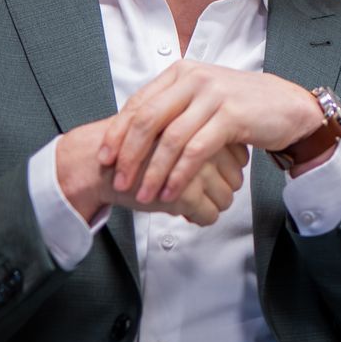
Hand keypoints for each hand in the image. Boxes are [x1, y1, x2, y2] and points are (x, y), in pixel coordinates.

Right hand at [57, 120, 247, 224]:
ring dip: (211, 204)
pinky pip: (210, 214)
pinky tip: (184, 211)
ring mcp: (196, 167)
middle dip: (221, 188)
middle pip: (236, 178)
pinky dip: (200, 218)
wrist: (98, 163)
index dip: (226, 168)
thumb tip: (242, 157)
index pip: (239, 155)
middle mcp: (203, 143)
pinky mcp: (185, 192)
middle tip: (198, 189)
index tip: (209, 172)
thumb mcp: (171, 128)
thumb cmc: (134, 146)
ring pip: (226, 198)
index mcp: (202, 123)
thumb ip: (205, 136)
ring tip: (189, 199)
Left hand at [96, 61, 323, 205]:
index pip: (138, 104)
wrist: (290, 108)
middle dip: (129, 155)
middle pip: (147, 120)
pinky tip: (172, 192)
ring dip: (153, 171)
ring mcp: (213, 95)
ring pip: (170, 138)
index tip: (105, 159)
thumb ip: (172, 110)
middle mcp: (194, 78)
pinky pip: (196, 149)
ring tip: (144, 195)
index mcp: (181, 73)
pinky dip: (180, 174)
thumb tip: (133, 136)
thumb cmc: (244, 108)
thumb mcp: (202, 101)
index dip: (117, 134)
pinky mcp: (231, 115)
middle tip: (119, 181)